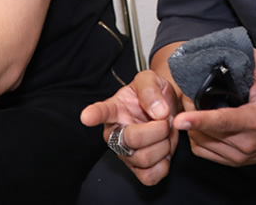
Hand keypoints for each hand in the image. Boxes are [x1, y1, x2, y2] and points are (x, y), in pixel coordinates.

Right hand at [80, 70, 181, 185]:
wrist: (169, 112)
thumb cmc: (154, 96)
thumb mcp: (152, 80)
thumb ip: (151, 90)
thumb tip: (157, 111)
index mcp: (114, 109)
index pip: (101, 111)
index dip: (94, 115)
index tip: (86, 116)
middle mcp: (115, 134)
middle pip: (131, 139)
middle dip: (158, 129)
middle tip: (164, 120)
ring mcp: (125, 154)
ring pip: (144, 158)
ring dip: (164, 145)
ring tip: (163, 133)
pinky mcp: (138, 171)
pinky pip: (151, 175)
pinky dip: (164, 163)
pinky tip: (162, 150)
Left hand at [172, 50, 255, 166]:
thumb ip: (245, 57)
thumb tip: (219, 49)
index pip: (223, 121)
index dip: (199, 119)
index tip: (179, 119)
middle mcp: (247, 142)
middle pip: (204, 131)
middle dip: (190, 112)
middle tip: (189, 94)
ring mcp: (242, 156)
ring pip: (200, 143)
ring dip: (191, 126)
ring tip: (195, 107)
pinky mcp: (237, 162)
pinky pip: (204, 152)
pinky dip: (197, 137)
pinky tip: (201, 123)